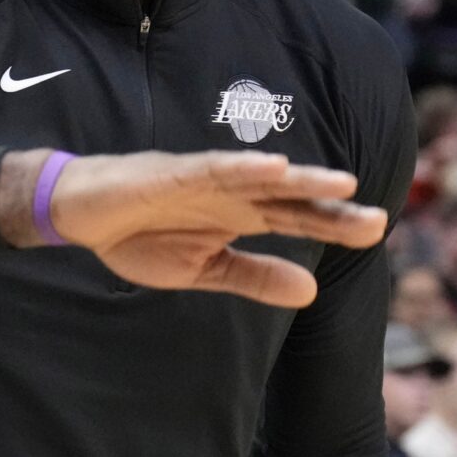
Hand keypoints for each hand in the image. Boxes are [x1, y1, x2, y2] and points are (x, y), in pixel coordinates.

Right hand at [8, 150, 385, 307]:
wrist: (80, 215)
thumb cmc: (139, 235)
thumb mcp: (202, 271)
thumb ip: (254, 276)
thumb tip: (312, 289)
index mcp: (239, 216)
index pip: (296, 219)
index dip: (334, 224)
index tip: (377, 232)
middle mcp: (231, 193)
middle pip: (289, 198)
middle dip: (331, 207)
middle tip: (377, 219)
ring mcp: (204, 180)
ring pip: (260, 178)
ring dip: (299, 180)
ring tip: (340, 185)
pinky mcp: (173, 173)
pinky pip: (211, 169)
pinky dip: (241, 167)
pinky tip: (271, 169)